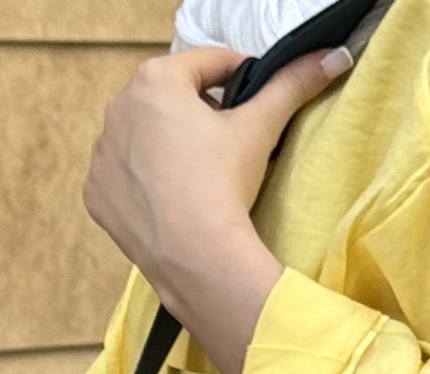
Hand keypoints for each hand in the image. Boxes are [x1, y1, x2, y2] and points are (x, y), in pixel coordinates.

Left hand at [83, 43, 352, 373]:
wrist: (195, 259)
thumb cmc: (223, 186)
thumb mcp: (260, 128)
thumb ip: (293, 85)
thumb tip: (333, 57)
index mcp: (156, 79)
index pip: (207, 64)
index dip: (237, 76)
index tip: (253, 95)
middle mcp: (118, 108)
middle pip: (171, 99)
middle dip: (198, 113)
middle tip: (227, 143)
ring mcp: (102, 154)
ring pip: (143, 137)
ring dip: (168, 145)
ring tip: (199, 174)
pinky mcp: (96, 194)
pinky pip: (122, 177)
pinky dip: (143, 182)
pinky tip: (170, 198)